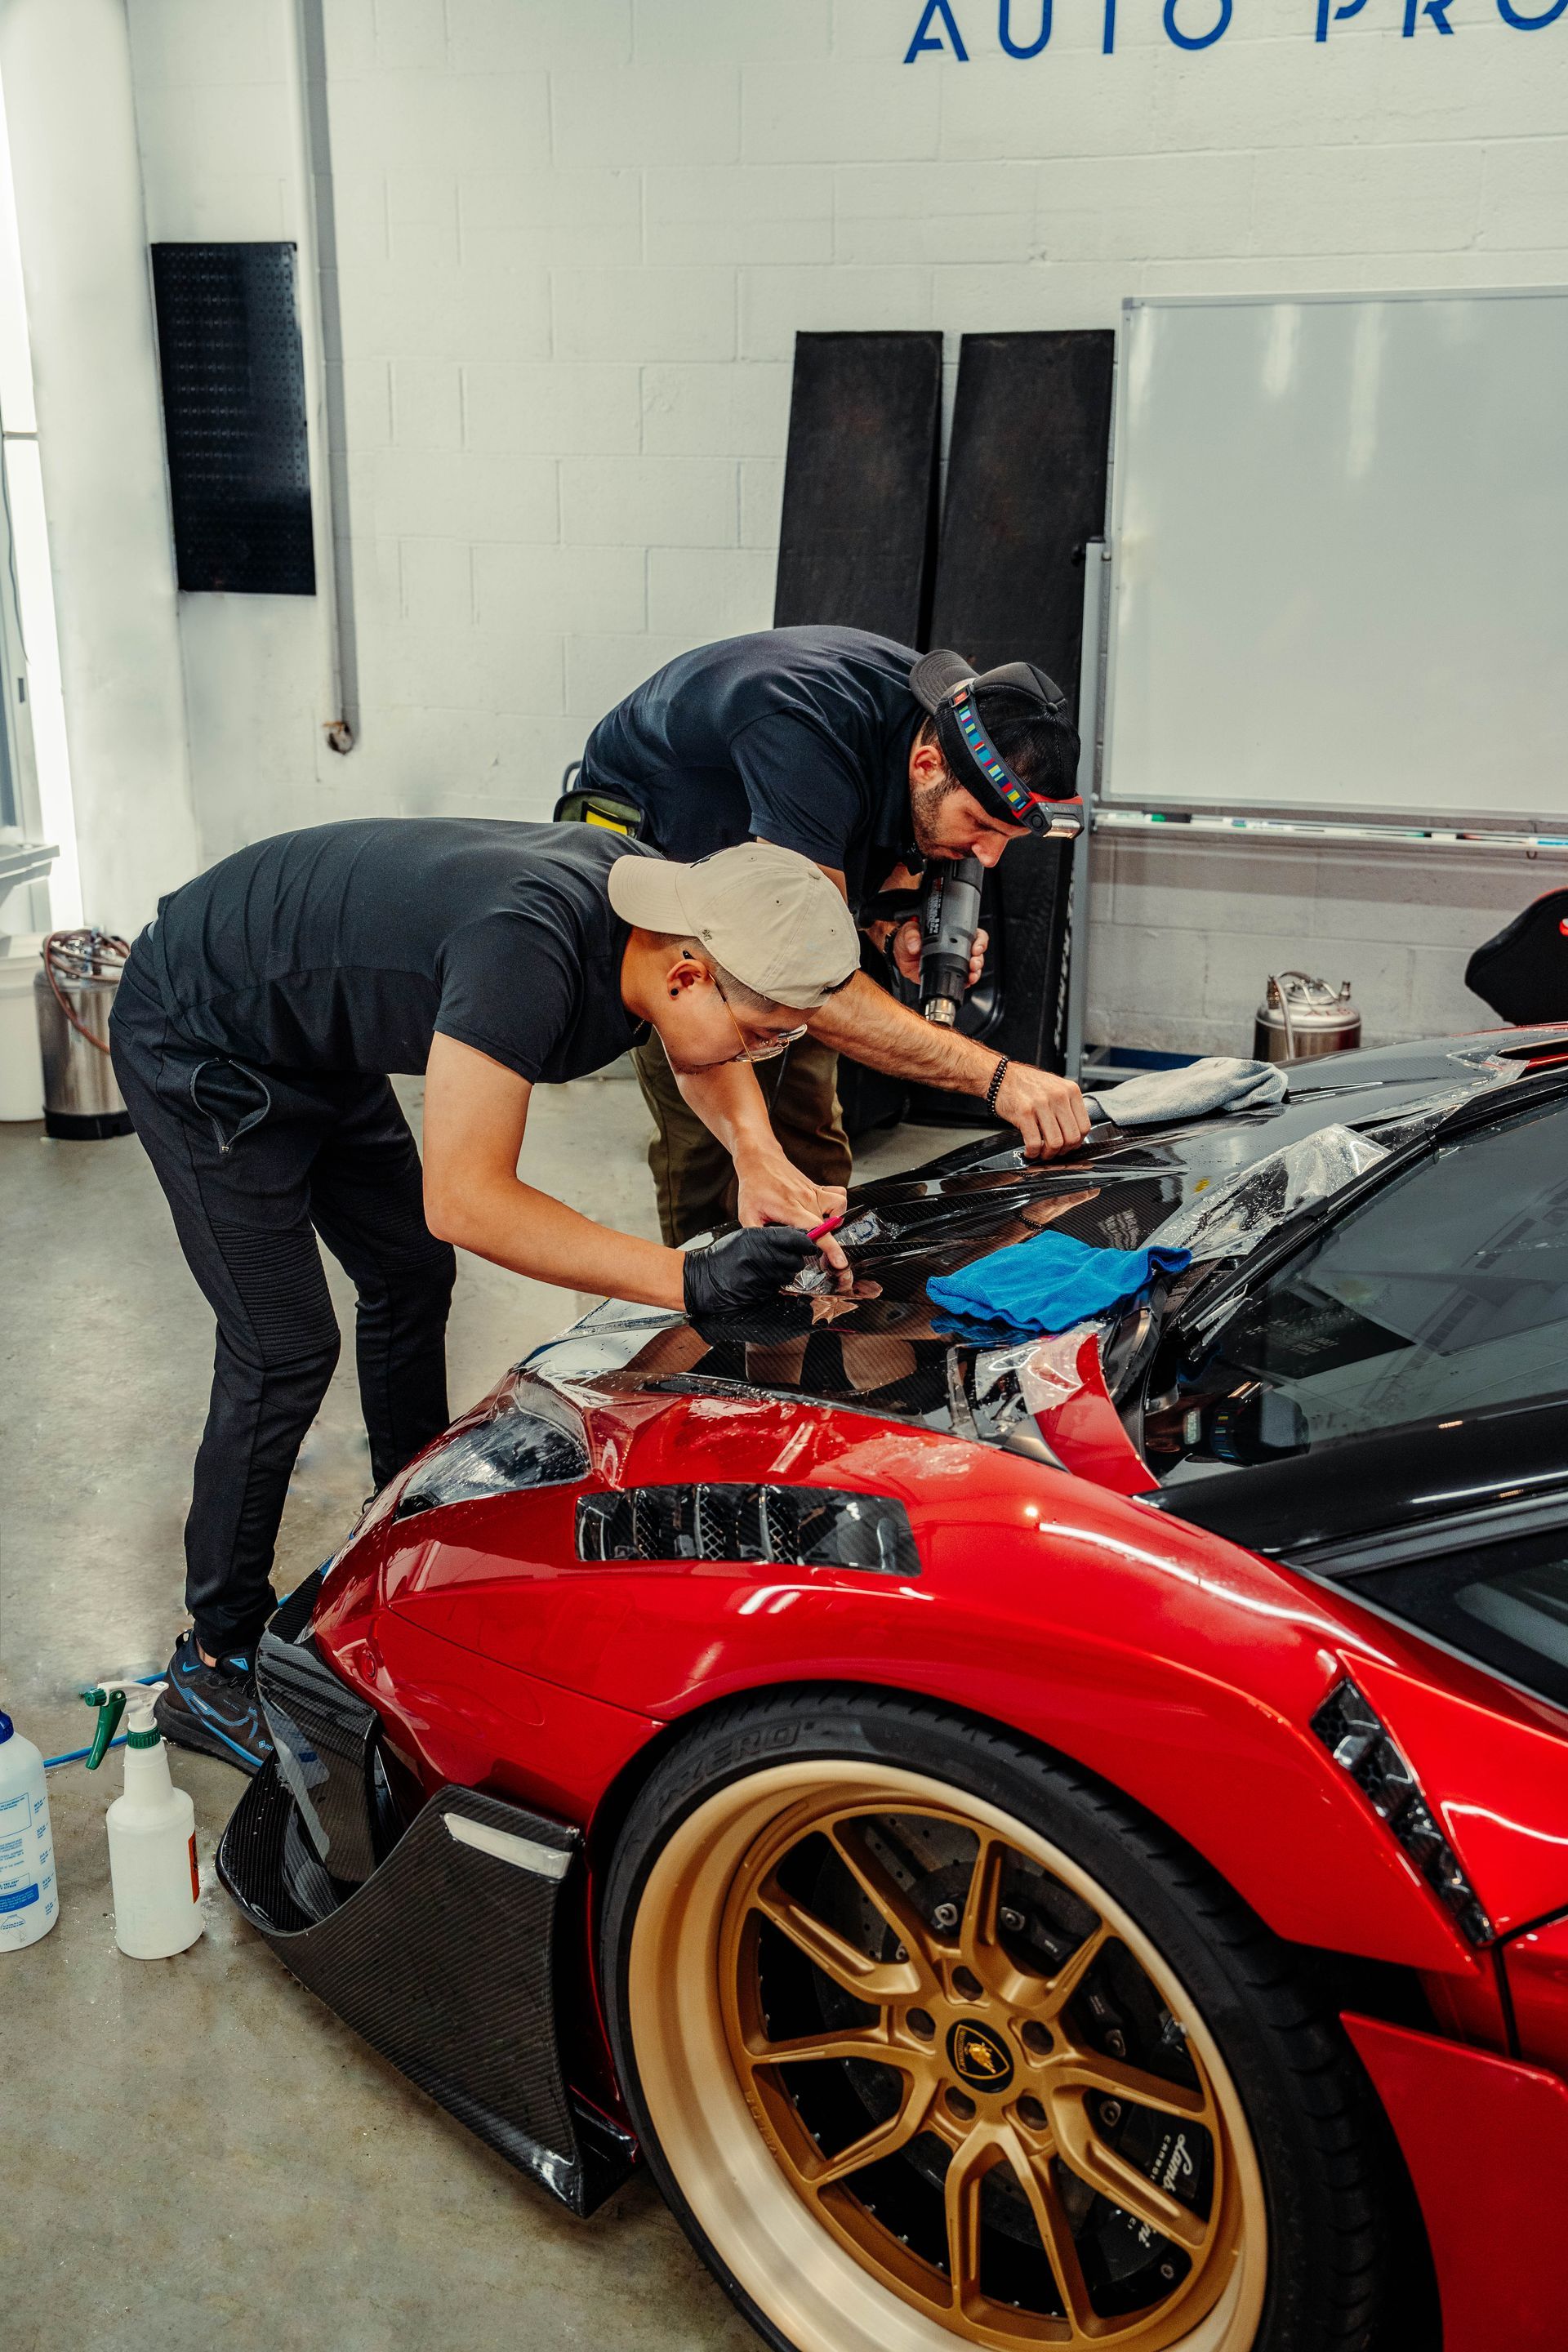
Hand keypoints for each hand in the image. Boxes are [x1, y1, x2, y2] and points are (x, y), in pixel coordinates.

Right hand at [683, 1226, 835, 1319]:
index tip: (809, 1245)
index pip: (794, 1239)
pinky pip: (776, 1289)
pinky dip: (772, 1286)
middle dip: (794, 1262)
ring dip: (783, 1275)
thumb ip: (771, 1237)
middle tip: (785, 1261)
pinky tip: (758, 1282)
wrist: (701, 1279)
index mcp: (757, 1238)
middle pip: (795, 1261)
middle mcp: (760, 1256)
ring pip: (788, 1277)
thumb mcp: (745, 1238)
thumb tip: (798, 1237)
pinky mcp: (758, 1293)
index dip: (806, 1243)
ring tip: (767, 1271)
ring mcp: (760, 1276)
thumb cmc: (723, 1257)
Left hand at [735, 1158, 848, 1273]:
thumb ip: (756, 1237)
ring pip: (838, 1209)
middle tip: (827, 1260)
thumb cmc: (754, 1187)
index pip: (815, 1229)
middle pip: (828, 1226)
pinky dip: (838, 1208)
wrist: (759, 1160)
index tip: (840, 1262)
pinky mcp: (818, 1188)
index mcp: (790, 1208)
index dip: (829, 1247)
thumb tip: (762, 1254)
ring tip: (821, 1231)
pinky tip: (826, 1215)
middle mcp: (807, 1199)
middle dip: (831, 1246)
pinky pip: (839, 1196)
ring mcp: (814, 1192)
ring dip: (834, 1224)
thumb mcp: (747, 1215)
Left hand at [892, 921, 988, 988]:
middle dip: (979, 958)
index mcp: (950, 932)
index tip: (975, 947)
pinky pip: (963, 978)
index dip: (979, 939)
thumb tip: (915, 943)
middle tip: (974, 963)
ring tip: (972, 974)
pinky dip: (967, 981)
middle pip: (977, 950)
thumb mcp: (907, 931)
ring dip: (975, 971)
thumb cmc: (906, 939)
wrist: (899, 954)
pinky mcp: (947, 973)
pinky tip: (967, 982)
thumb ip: (910, 934)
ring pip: (973, 965)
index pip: (972, 932)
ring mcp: (952, 960)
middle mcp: (955, 945)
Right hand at [994, 1062, 1091, 1158]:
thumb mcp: (1055, 1087)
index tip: (1068, 1146)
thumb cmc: (1027, 1083)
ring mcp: (1041, 1104)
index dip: (1077, 1142)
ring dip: (1048, 1154)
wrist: (1001, 1076)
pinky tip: (1029, 1150)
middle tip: (1054, 1152)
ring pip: (1055, 1142)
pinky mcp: (1024, 1113)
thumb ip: (1067, 1106)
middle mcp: (1058, 1096)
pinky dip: (1033, 1152)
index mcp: (1070, 1090)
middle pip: (1072, 1137)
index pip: (1084, 1126)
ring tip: (1041, 1152)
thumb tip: (1074, 1133)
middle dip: (1063, 1151)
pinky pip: (1034, 1142)